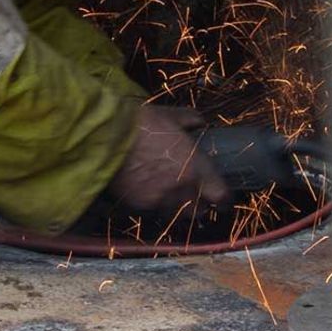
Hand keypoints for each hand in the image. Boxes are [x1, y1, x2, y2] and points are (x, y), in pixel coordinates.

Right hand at [107, 105, 233, 211]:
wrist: (107, 137)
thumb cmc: (142, 123)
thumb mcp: (169, 115)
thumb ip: (189, 119)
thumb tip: (199, 121)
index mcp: (196, 168)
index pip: (220, 195)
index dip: (224, 199)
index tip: (223, 200)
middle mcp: (182, 189)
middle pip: (200, 211)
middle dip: (200, 205)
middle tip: (197, 197)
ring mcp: (160, 200)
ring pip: (177, 215)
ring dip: (178, 208)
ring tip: (172, 197)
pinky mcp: (140, 206)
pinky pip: (154, 211)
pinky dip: (155, 206)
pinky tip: (149, 194)